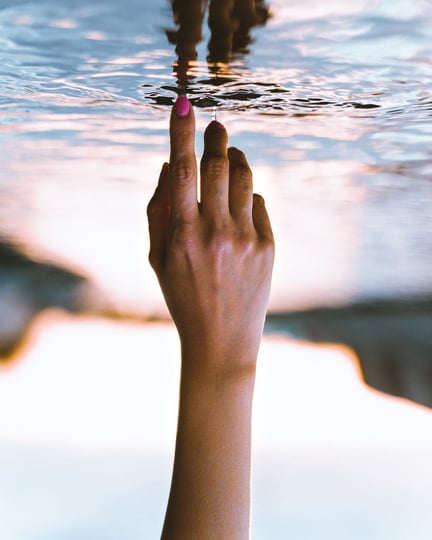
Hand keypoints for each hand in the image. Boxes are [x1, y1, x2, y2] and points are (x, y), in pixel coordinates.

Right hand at [147, 96, 273, 377]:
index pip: (180, 170)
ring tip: (229, 154)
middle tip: (215, 125)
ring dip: (236, 158)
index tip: (184, 103)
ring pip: (245, 177)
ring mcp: (245, 239)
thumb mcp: (157, 258)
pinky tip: (239, 204)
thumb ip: (157, 210)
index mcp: (181, 234)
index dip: (181, 132)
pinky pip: (259, 203)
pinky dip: (248, 195)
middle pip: (218, 165)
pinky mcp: (268, 247)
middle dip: (216, 137)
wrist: (221, 339)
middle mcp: (215, 232)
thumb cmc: (182, 296)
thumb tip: (167, 164)